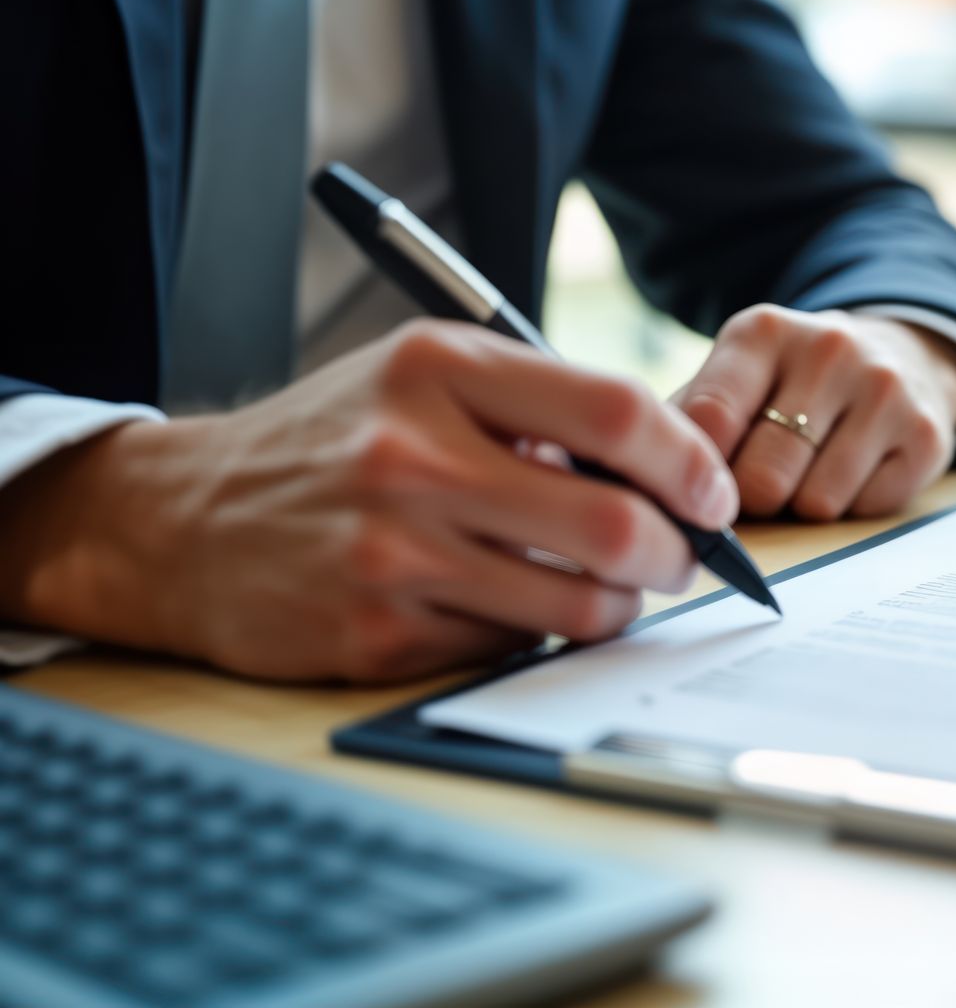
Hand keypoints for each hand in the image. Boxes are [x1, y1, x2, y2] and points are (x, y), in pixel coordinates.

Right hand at [0, 321, 736, 681]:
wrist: (183, 522)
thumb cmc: (336, 442)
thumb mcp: (425, 379)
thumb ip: (539, 406)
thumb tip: (673, 470)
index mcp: (439, 368)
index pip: (613, 411)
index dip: (689, 461)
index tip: (712, 494)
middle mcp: (415, 455)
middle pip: (616, 524)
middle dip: (676, 555)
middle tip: (679, 559)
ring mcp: (394, 551)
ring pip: (579, 603)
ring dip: (618, 607)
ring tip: (606, 589)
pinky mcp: (378, 633)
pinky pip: (513, 645)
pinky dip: (534, 632)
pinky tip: (505, 604)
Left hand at [673, 306, 955, 520]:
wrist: (898, 355)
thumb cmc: (791, 385)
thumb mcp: (735, 378)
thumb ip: (684, 423)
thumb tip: (636, 486)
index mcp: (763, 332)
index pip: (708, 421)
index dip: (691, 474)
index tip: (693, 492)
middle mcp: (830, 350)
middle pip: (761, 477)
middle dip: (750, 502)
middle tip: (755, 492)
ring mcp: (885, 391)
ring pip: (816, 504)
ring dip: (803, 509)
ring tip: (807, 476)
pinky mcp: (928, 436)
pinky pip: (867, 511)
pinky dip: (852, 509)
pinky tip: (854, 473)